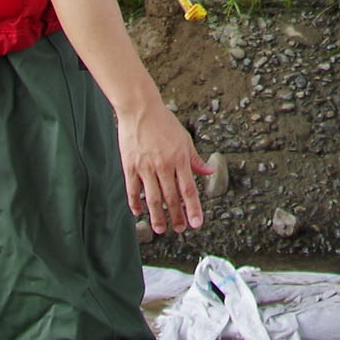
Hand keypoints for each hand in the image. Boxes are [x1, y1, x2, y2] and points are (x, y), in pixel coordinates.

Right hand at [116, 99, 210, 233]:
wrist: (140, 109)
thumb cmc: (164, 123)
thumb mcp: (185, 139)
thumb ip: (195, 160)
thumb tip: (209, 172)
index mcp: (180, 159)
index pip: (189, 190)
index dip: (193, 209)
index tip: (196, 223)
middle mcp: (163, 165)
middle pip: (171, 198)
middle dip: (176, 217)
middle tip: (179, 230)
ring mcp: (145, 167)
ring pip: (152, 198)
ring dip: (157, 217)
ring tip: (161, 229)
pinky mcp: (130, 166)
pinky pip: (133, 190)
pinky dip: (135, 203)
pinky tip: (139, 213)